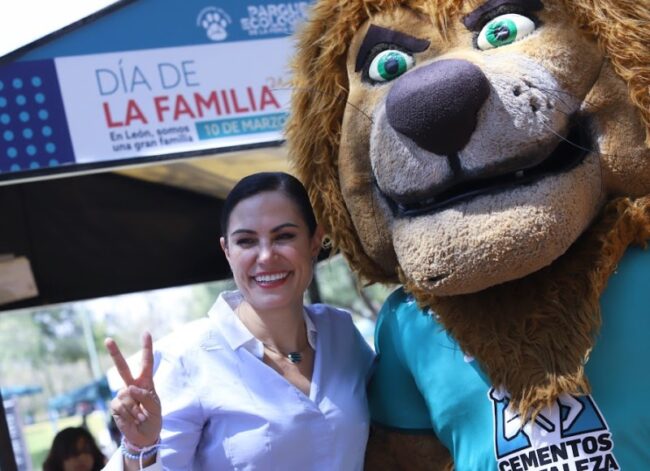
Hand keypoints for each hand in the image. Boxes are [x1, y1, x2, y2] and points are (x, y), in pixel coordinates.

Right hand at [105, 332, 161, 448]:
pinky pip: (120, 406)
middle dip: (115, 353)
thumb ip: (146, 396)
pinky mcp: (115, 406)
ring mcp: (122, 395)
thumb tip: (129, 388)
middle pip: (122, 367)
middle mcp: (132, 385)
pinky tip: (132, 419)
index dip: (147, 347)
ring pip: (125, 393)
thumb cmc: (153, 418)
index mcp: (145, 382)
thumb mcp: (156, 407)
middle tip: (108, 339)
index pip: (147, 362)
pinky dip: (128, 414)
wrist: (144, 436)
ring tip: (140, 416)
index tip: (146, 332)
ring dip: (135, 408)